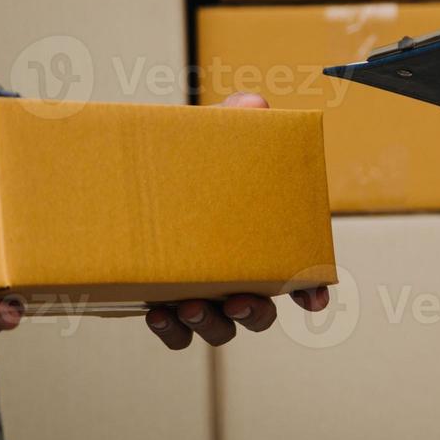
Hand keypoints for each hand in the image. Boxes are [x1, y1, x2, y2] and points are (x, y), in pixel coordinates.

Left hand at [144, 92, 331, 349]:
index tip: (313, 299)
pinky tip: (157, 312)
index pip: (296, 270)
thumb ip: (232, 121)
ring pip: (221, 328)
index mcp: (256, 239)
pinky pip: (177, 335)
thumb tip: (253, 105)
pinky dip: (172, 331)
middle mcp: (234, 272)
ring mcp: (201, 292)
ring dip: (211, 325)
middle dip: (254, 313)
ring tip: (188, 306)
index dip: (310, 289)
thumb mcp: (206, 139)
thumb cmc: (180, 163)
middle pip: (260, 311)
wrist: (126, 182)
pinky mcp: (165, 304)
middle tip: (238, 301)